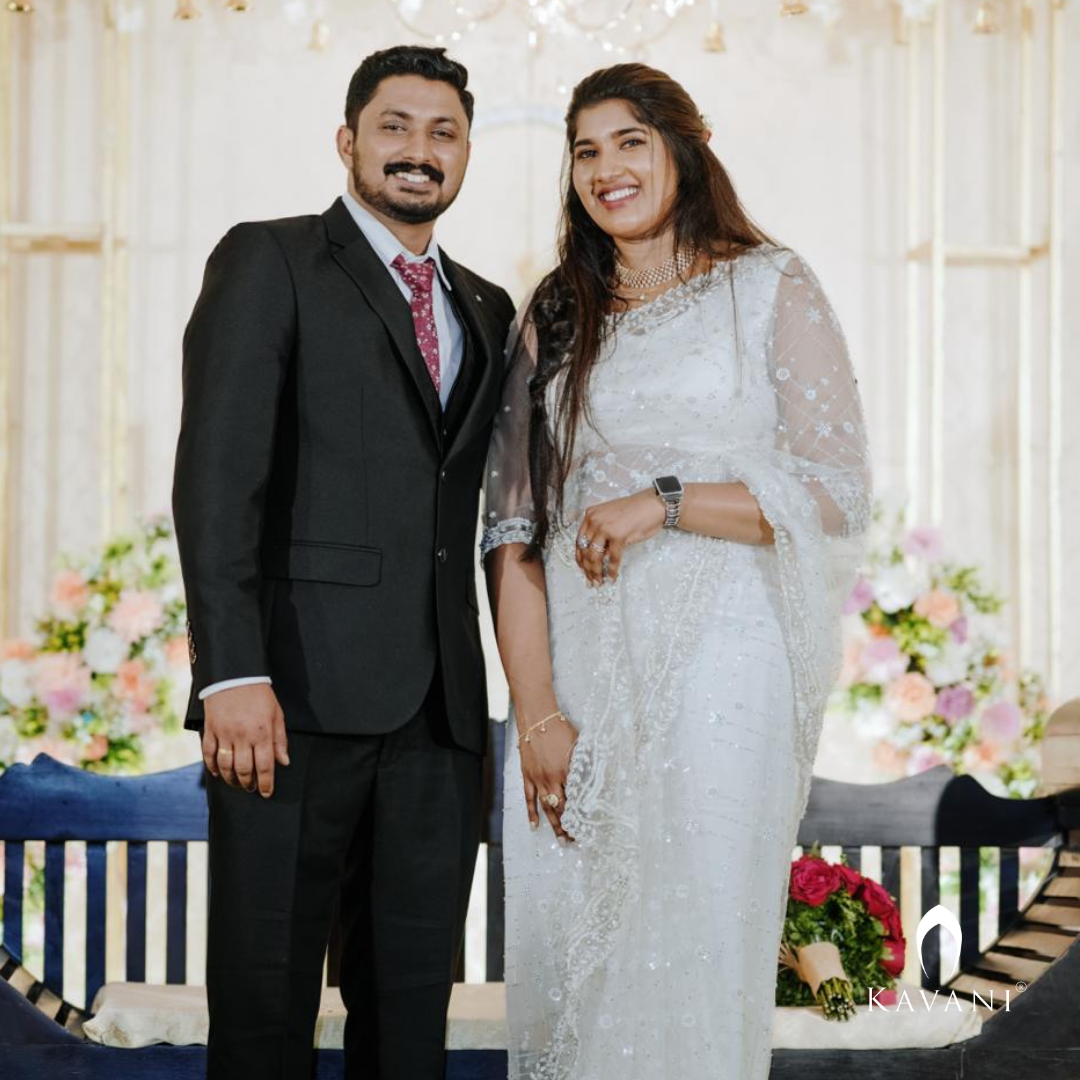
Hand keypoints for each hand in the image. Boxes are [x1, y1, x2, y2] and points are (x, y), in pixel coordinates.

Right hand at [202, 683, 289, 797]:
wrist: (235, 675)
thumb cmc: (259, 695)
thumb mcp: (276, 714)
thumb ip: (280, 740)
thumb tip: (283, 762)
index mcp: (262, 732)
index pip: (265, 765)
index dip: (266, 783)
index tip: (266, 793)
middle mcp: (243, 735)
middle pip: (244, 769)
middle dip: (248, 783)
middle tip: (251, 788)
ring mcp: (224, 733)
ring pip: (225, 765)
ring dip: (231, 779)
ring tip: (237, 783)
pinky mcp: (210, 729)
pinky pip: (208, 754)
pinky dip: (212, 766)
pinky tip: (218, 773)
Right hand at [518, 712, 577, 840]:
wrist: (538, 717)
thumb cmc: (561, 728)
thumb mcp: (579, 745)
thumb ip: (586, 763)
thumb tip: (599, 777)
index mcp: (567, 771)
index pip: (575, 800)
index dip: (581, 816)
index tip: (587, 828)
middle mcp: (552, 778)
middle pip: (561, 809)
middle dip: (569, 827)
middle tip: (575, 841)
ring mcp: (538, 778)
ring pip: (546, 808)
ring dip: (554, 825)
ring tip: (561, 841)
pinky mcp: (527, 775)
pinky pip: (529, 798)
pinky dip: (531, 813)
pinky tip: (534, 826)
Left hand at [576, 489, 665, 584]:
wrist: (653, 504)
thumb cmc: (636, 511)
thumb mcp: (611, 518)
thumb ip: (601, 532)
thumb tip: (598, 554)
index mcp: (590, 515)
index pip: (579, 540)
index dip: (580, 558)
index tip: (583, 569)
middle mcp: (594, 520)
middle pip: (585, 550)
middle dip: (587, 568)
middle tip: (591, 580)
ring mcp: (605, 528)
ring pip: (595, 556)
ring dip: (596, 572)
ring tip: (599, 582)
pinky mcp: (618, 536)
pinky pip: (612, 558)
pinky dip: (612, 570)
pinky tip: (612, 578)